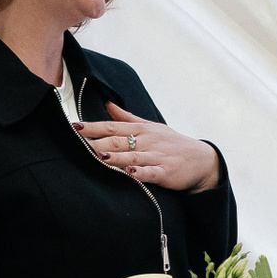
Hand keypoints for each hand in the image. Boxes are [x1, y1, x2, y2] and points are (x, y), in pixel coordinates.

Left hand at [75, 103, 220, 191]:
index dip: (94, 127)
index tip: (76, 126)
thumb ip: (127, 118)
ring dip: (116, 157)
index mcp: (142, 130)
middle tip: (80, 143)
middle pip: (120, 141)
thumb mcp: (150, 126)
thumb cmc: (171, 143)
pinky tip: (130, 172)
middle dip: (99, 143)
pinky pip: (151, 172)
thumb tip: (107, 105)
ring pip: (133, 156)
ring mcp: (157, 157)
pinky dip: (140, 172)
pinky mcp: (165, 172)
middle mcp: (147, 141)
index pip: (114, 126)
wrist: (200, 159)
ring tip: (101, 156)